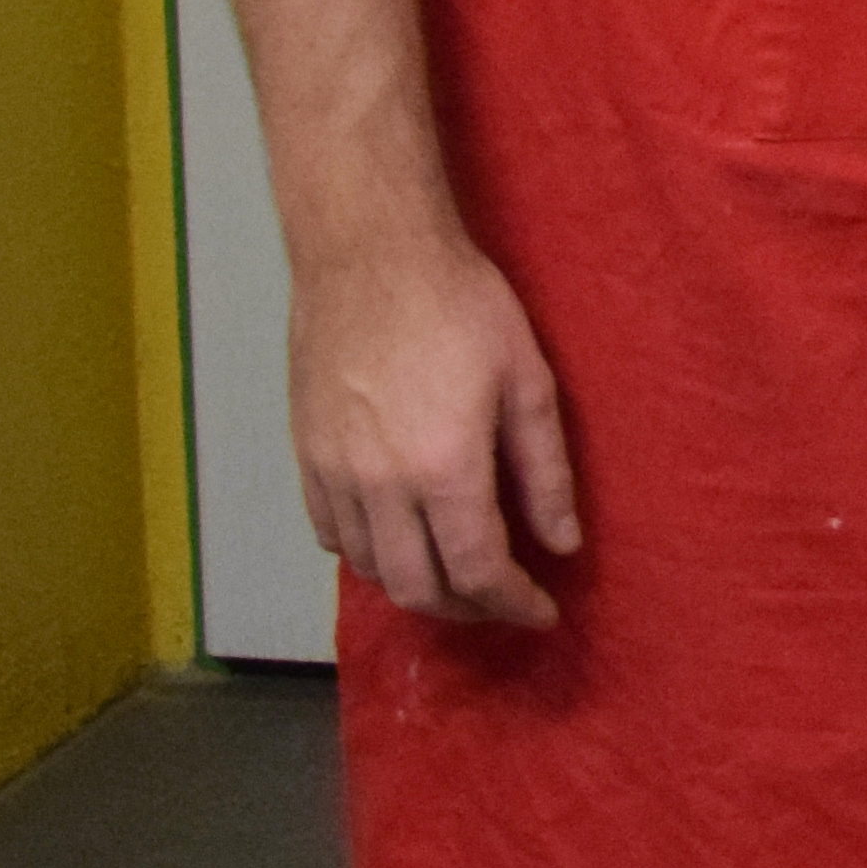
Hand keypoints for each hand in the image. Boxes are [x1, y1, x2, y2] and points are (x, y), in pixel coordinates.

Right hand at [289, 227, 579, 623]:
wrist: (369, 256)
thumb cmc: (461, 306)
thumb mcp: (527, 381)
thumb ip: (545, 471)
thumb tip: (562, 543)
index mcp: (444, 468)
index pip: (477, 571)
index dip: (513, 604)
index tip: (541, 611)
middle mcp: (380, 486)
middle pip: (418, 588)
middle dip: (467, 610)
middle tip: (504, 601)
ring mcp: (333, 474)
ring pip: (371, 569)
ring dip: (418, 586)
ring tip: (459, 575)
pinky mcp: (304, 457)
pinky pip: (332, 534)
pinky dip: (369, 556)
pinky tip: (401, 541)